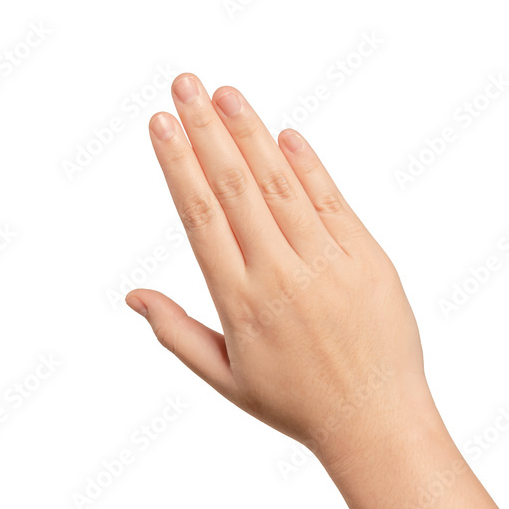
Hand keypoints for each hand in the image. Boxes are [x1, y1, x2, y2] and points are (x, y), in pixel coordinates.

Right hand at [127, 74, 438, 465]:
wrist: (376, 423)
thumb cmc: (293, 403)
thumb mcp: (223, 377)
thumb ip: (175, 331)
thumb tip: (132, 295)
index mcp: (239, 302)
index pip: (201, 216)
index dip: (179, 164)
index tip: (161, 123)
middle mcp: (279, 274)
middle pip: (234, 187)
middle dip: (205, 131)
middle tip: (183, 85)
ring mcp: (326, 262)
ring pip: (280, 185)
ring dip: (250, 134)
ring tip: (225, 93)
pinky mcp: (366, 258)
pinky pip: (332, 201)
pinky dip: (307, 165)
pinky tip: (284, 133)